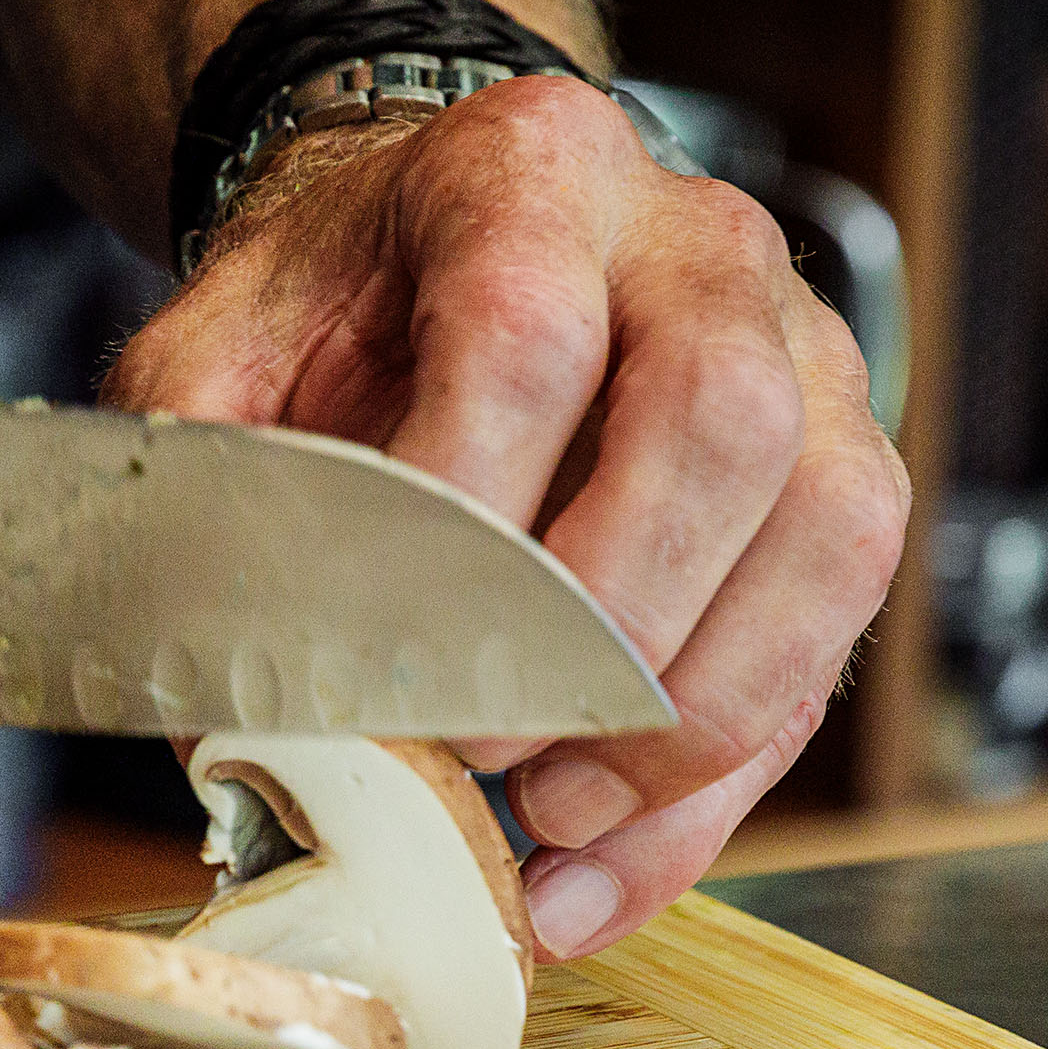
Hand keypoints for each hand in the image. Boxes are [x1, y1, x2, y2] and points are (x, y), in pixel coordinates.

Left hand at [107, 75, 908, 958]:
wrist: (441, 257)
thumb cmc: (340, 319)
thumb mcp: (221, 356)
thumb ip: (205, 489)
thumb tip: (224, 709)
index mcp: (527, 177)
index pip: (527, 336)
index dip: (470, 511)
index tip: (396, 649)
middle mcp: (697, 245)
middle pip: (723, 424)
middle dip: (608, 624)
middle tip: (487, 752)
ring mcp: (804, 353)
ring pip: (825, 533)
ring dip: (695, 716)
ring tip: (557, 826)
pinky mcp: (841, 471)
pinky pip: (830, 636)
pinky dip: (718, 784)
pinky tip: (604, 870)